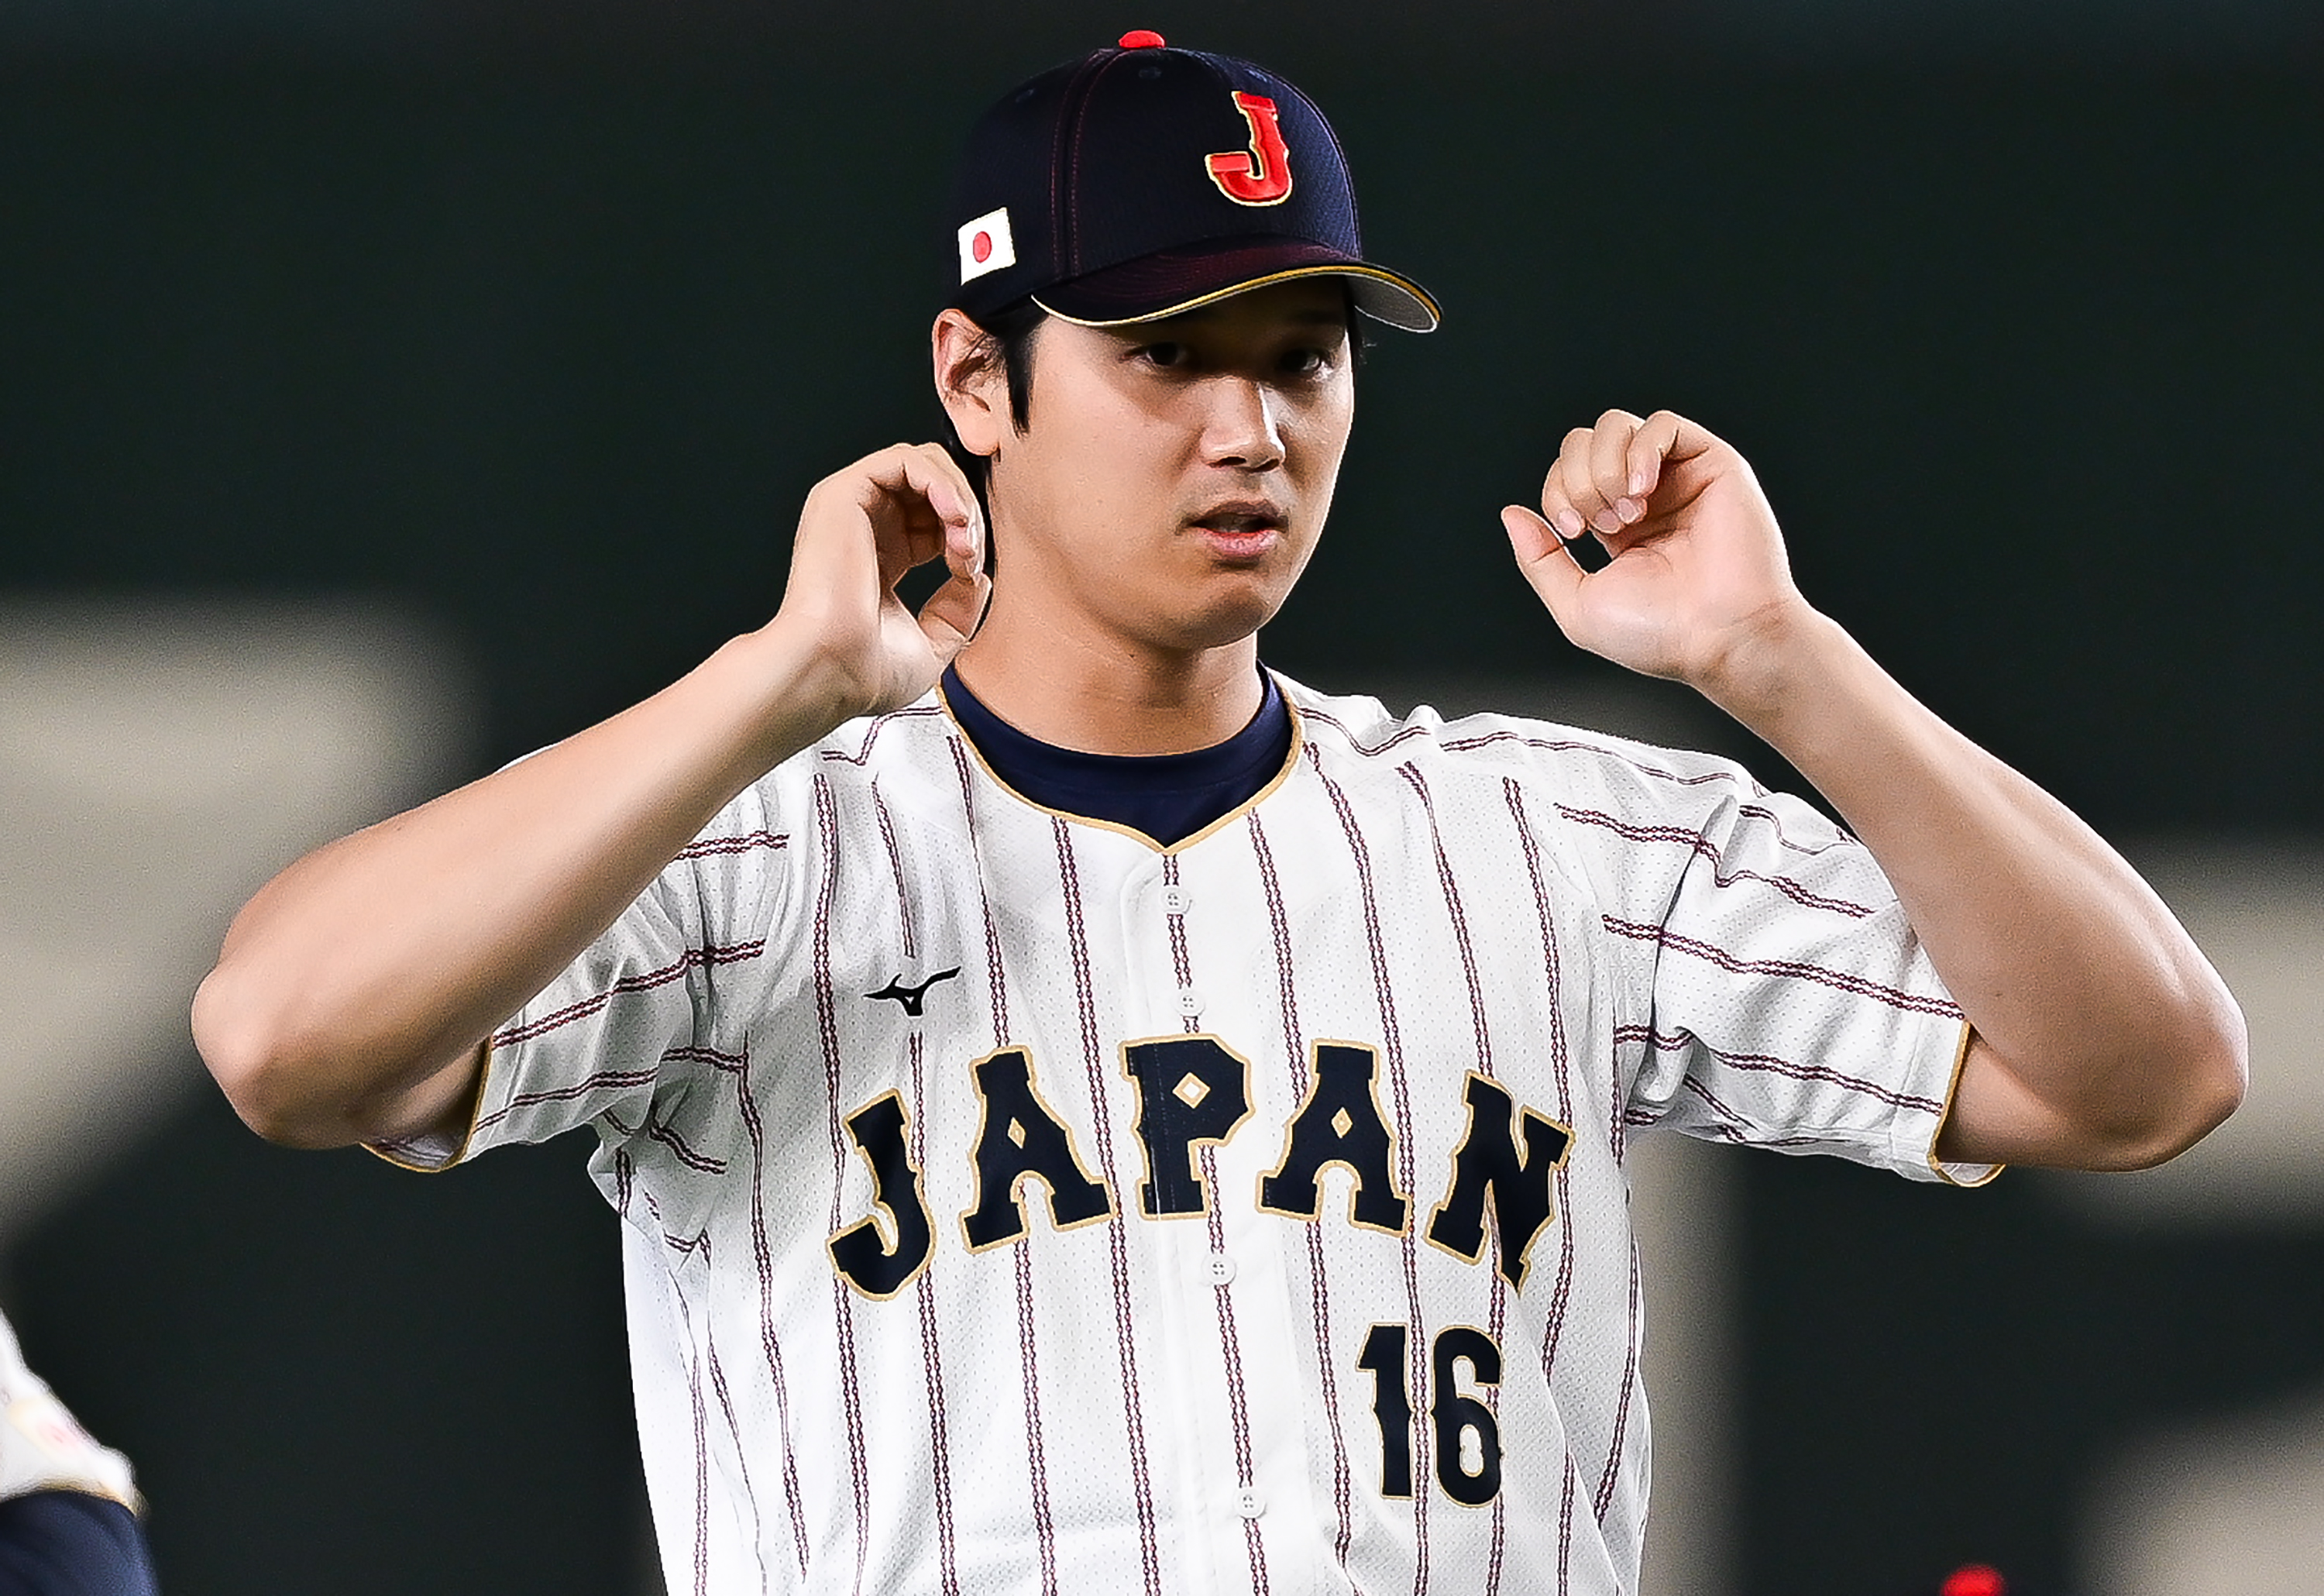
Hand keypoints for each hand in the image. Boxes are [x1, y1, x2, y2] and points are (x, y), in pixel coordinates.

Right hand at [770, 442, 990, 720]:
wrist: (828, 672)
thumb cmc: (864, 673)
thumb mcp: (933, 644)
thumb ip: (960, 610)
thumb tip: (980, 577)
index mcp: (882, 558)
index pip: (935, 518)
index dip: (965, 533)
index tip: (973, 572)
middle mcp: (864, 527)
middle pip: (933, 485)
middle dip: (967, 513)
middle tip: (972, 553)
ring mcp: (852, 508)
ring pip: (923, 465)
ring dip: (958, 497)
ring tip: (964, 538)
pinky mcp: (843, 493)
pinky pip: (905, 459)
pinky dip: (940, 482)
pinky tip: (953, 517)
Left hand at [1501, 408, 1812, 697]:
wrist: (1720, 636)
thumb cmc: (1659, 633)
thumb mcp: (1577, 604)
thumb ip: (1539, 559)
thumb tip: (1511, 513)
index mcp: (1614, 527)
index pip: (1564, 475)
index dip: (1556, 493)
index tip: (1574, 532)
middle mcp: (1645, 497)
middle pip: (1583, 443)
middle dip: (1577, 479)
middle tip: (1604, 524)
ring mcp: (1678, 477)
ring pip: (1616, 426)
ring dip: (1605, 465)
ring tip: (1627, 511)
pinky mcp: (1712, 463)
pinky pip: (1661, 424)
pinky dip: (1639, 449)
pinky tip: (1643, 489)